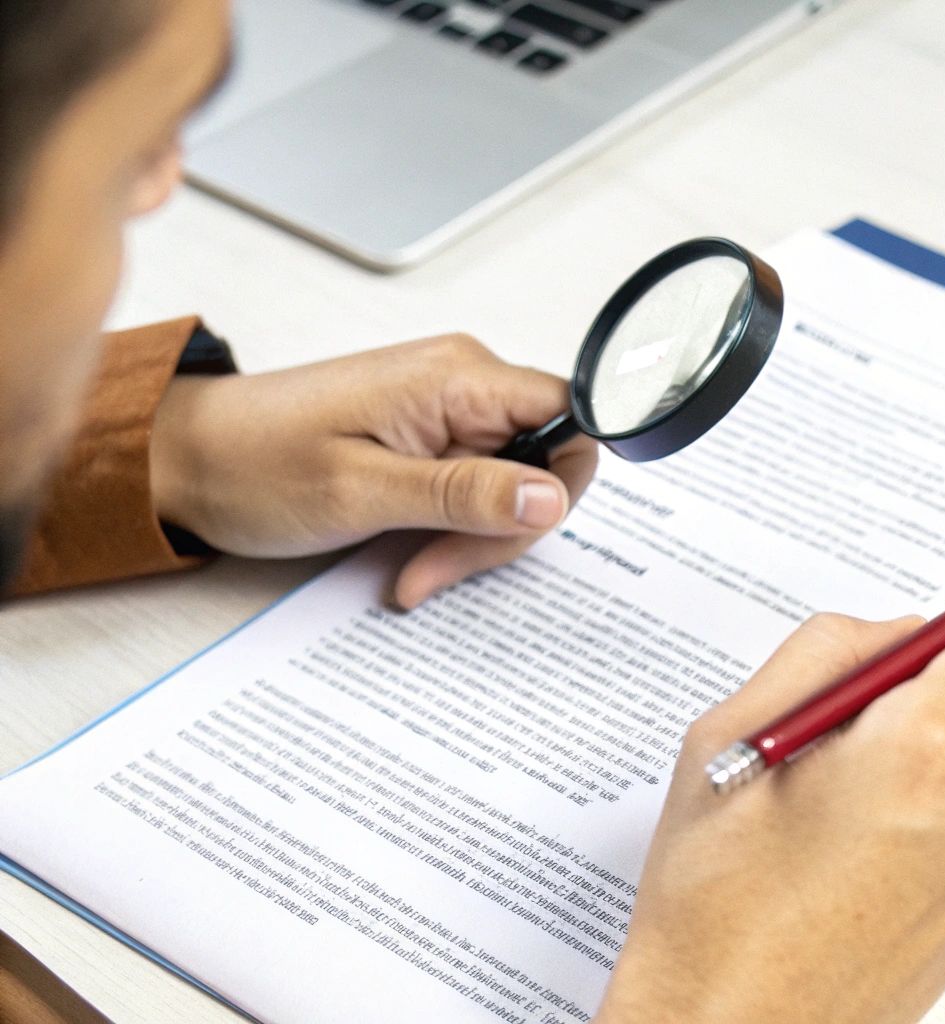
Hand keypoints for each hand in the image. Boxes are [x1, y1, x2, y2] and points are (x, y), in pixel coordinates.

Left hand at [149, 334, 597, 607]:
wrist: (185, 460)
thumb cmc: (254, 464)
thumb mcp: (363, 490)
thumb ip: (465, 493)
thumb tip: (552, 496)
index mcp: (457, 378)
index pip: (571, 417)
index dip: (563, 481)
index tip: (516, 529)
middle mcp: (461, 383)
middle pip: (544, 462)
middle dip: (503, 529)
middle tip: (439, 570)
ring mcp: (445, 411)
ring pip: (511, 486)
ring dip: (472, 540)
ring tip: (414, 572)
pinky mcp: (427, 438)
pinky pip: (474, 489)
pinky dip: (451, 531)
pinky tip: (410, 557)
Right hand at [599, 608, 944, 1023]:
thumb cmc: (714, 903)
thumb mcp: (732, 736)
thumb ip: (826, 653)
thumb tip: (897, 633)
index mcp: (920, 751)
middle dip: (901, 717)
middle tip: (813, 761)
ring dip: (897, 785)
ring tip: (808, 834)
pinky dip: (900, 844)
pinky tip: (830, 878)